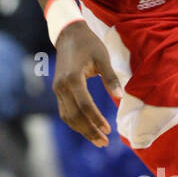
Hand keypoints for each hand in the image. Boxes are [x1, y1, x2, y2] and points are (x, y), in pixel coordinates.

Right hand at [52, 22, 123, 147]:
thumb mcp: (102, 58)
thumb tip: (120, 97)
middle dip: (89, 131)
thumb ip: (110, 78)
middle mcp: (62, 87)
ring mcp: (58, 90)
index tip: (108, 130)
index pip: (85, 106)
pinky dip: (75, 122)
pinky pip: (65, 111)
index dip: (97, 119)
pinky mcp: (58, 91)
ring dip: (82, 130)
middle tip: (104, 142)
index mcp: (72, 78)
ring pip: (68, 116)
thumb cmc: (88, 44)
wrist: (68, 34)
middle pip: (75, 116)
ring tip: (97, 140)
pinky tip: (87, 128)